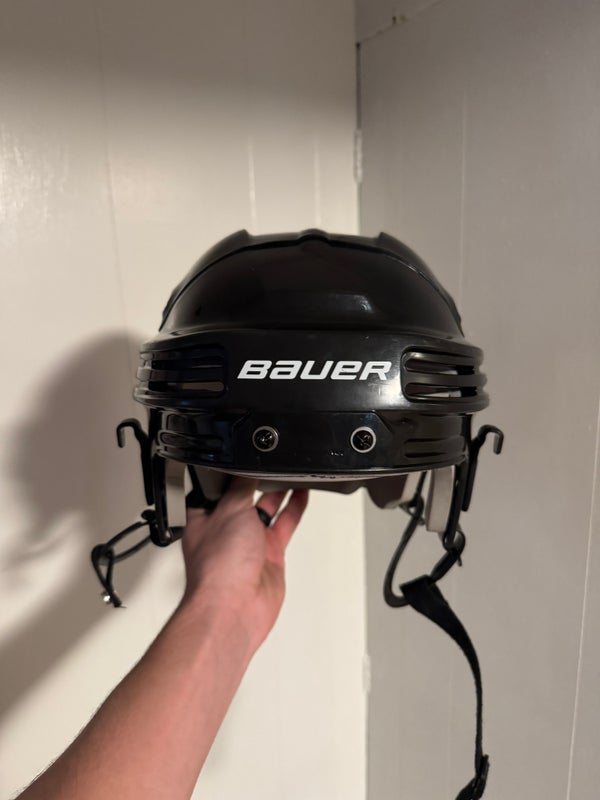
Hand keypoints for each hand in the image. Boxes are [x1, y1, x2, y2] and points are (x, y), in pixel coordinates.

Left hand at [179, 478, 308, 651]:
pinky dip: (294, 509)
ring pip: (267, 510)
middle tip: (271, 461)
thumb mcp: (230, 510)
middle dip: (257, 480)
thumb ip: (241, 488)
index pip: (217, 488)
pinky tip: (301, 495)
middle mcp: (226, 530)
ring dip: (279, 491)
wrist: (235, 608)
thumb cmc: (218, 568)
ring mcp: (249, 544)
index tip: (242, 456)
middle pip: (244, 497)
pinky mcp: (270, 555)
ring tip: (291, 471)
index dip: (228, 473)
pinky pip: (284, 526)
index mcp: (205, 518)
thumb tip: (247, 469)